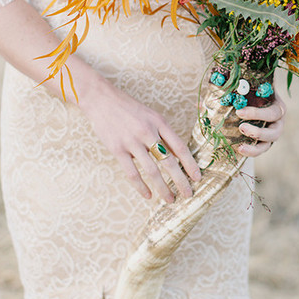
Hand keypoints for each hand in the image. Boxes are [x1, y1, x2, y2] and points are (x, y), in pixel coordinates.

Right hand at [82, 79, 201, 202]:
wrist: (101, 100)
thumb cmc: (129, 109)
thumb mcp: (151, 116)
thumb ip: (163, 134)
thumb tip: (176, 156)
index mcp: (159, 122)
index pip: (180, 147)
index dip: (190, 164)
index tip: (197, 177)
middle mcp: (147, 132)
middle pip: (169, 161)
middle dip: (180, 181)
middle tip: (188, 194)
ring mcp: (132, 141)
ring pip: (152, 171)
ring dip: (163, 188)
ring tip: (170, 199)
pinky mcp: (117, 149)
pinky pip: (132, 173)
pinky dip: (141, 187)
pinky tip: (148, 195)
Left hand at [234, 91, 285, 157]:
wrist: (253, 100)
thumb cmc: (249, 92)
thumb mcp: (245, 89)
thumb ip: (233, 89)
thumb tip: (206, 98)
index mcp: (276, 104)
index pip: (272, 111)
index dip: (256, 113)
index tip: (238, 112)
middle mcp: (278, 120)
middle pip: (274, 130)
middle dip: (258, 131)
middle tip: (241, 127)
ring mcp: (273, 131)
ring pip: (270, 142)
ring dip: (256, 146)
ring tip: (240, 146)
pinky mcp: (266, 141)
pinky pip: (262, 149)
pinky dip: (252, 151)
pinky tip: (239, 150)